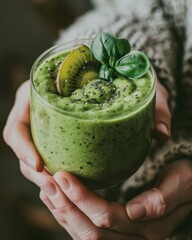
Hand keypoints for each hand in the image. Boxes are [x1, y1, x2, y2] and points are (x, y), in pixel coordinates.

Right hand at [3, 80, 169, 176]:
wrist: (109, 69)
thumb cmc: (117, 73)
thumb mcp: (135, 86)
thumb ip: (152, 106)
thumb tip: (161, 133)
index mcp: (43, 90)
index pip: (18, 121)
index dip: (23, 146)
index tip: (40, 166)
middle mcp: (39, 107)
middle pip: (22, 142)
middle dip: (32, 168)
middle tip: (54, 187)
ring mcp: (45, 120)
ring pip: (31, 151)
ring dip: (42, 174)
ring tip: (60, 191)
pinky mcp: (54, 131)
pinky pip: (45, 152)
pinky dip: (51, 169)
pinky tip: (66, 183)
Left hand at [39, 161, 191, 239]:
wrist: (187, 186)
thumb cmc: (184, 179)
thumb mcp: (180, 183)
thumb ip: (162, 198)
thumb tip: (137, 212)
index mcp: (150, 228)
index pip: (107, 218)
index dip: (82, 198)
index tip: (63, 174)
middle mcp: (134, 238)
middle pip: (91, 231)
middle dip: (66, 205)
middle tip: (47, 180)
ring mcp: (124, 237)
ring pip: (85, 235)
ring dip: (63, 212)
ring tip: (46, 188)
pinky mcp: (116, 231)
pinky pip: (86, 231)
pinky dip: (68, 216)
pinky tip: (56, 200)